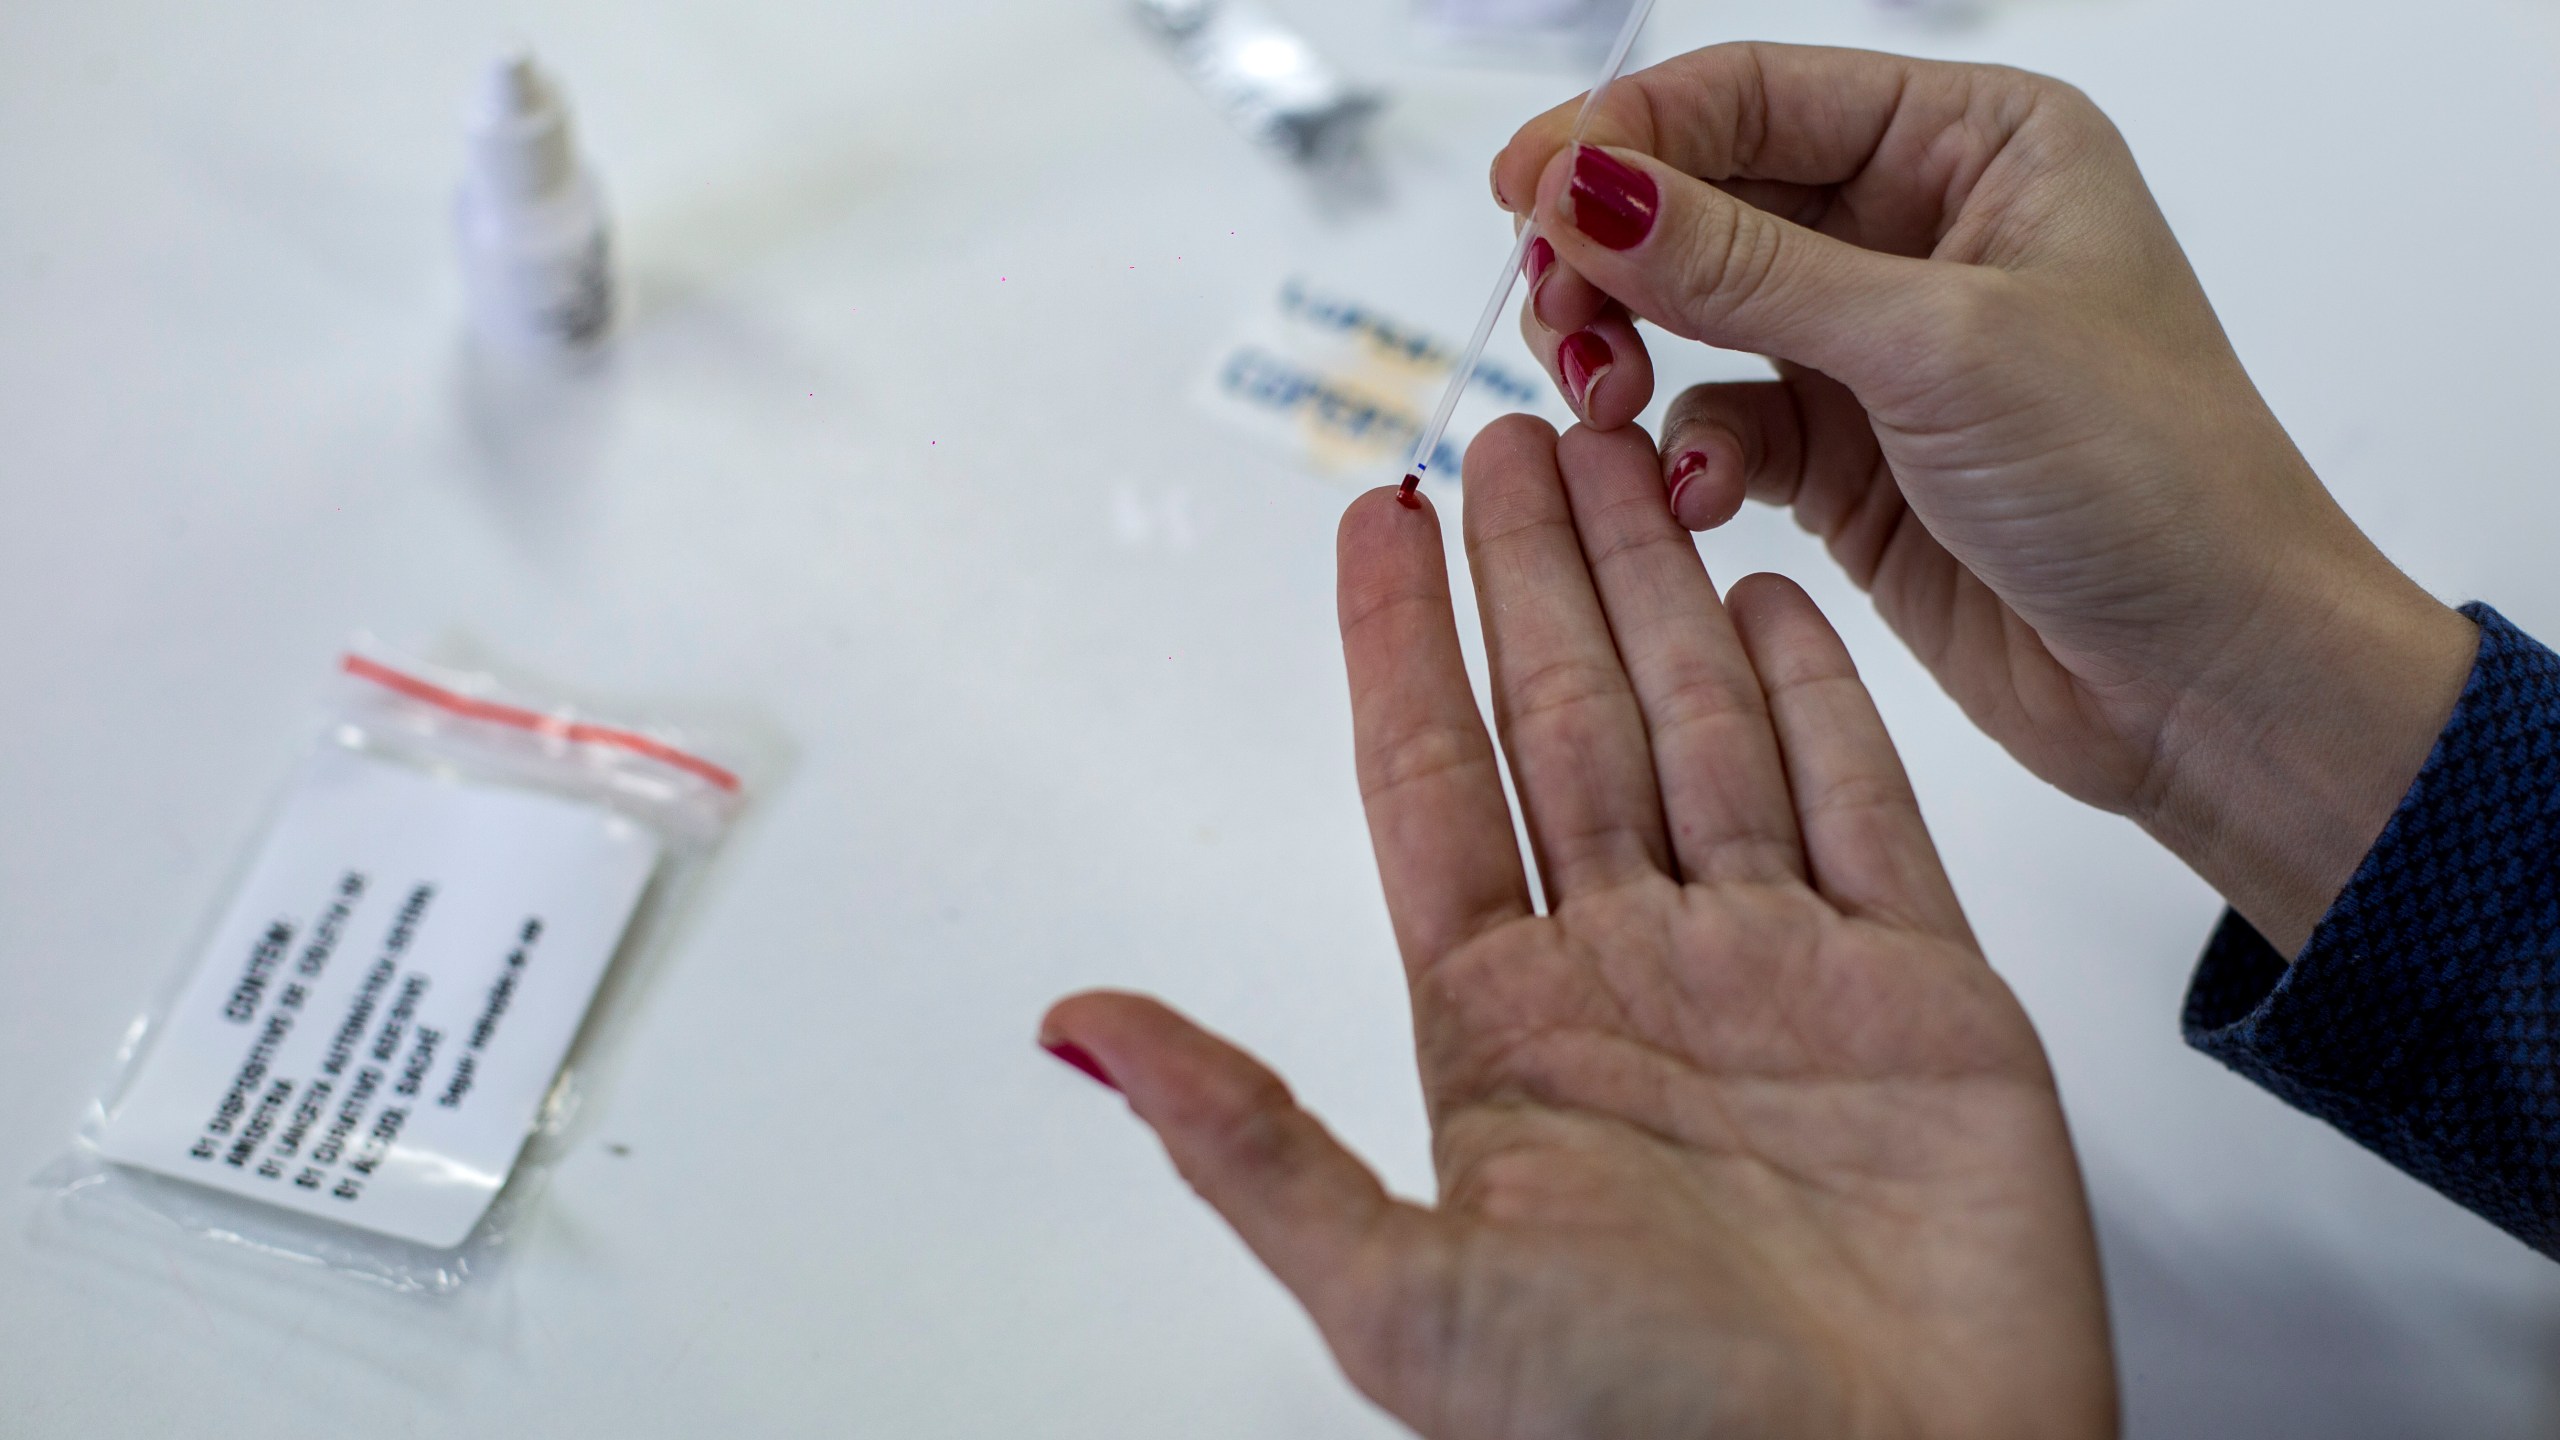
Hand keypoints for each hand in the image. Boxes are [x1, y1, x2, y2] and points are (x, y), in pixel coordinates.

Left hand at [1042, 419, 2115, 1438]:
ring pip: (1705, 728)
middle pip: (1566, 722)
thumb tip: (1075, 1031)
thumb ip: (1245, 1140)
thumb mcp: (1400, 1297)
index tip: (1375, 520)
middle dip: (1534, 575)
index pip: (1431, 785)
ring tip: (1631, 463)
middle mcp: (1633, 977)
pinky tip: (1778, 599)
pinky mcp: (1920, 995)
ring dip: (1663, 593)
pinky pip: (1863, 806)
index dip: (1398, 646)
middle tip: (1512, 427)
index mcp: (1502, 1029)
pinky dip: (1825, 697)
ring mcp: (1778, 973)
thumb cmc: (1648, 1438)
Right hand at [1493, 44, 2477, 953]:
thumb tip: (1579, 183)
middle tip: (1556, 311)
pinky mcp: (1845, 460)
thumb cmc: (2147, 480)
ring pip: (1692, 314)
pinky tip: (1701, 499)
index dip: (1628, 132)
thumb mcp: (1933, 345)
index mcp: (1979, 143)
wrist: (2213, 679)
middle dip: (1616, 251)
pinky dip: (1687, 456)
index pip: (1759, 97)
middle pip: (1706, 198)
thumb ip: (1740, 265)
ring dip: (1630, 352)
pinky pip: (1717, 425)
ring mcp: (1876, 348)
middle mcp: (1923, 228)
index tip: (1525, 189)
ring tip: (1601, 400)